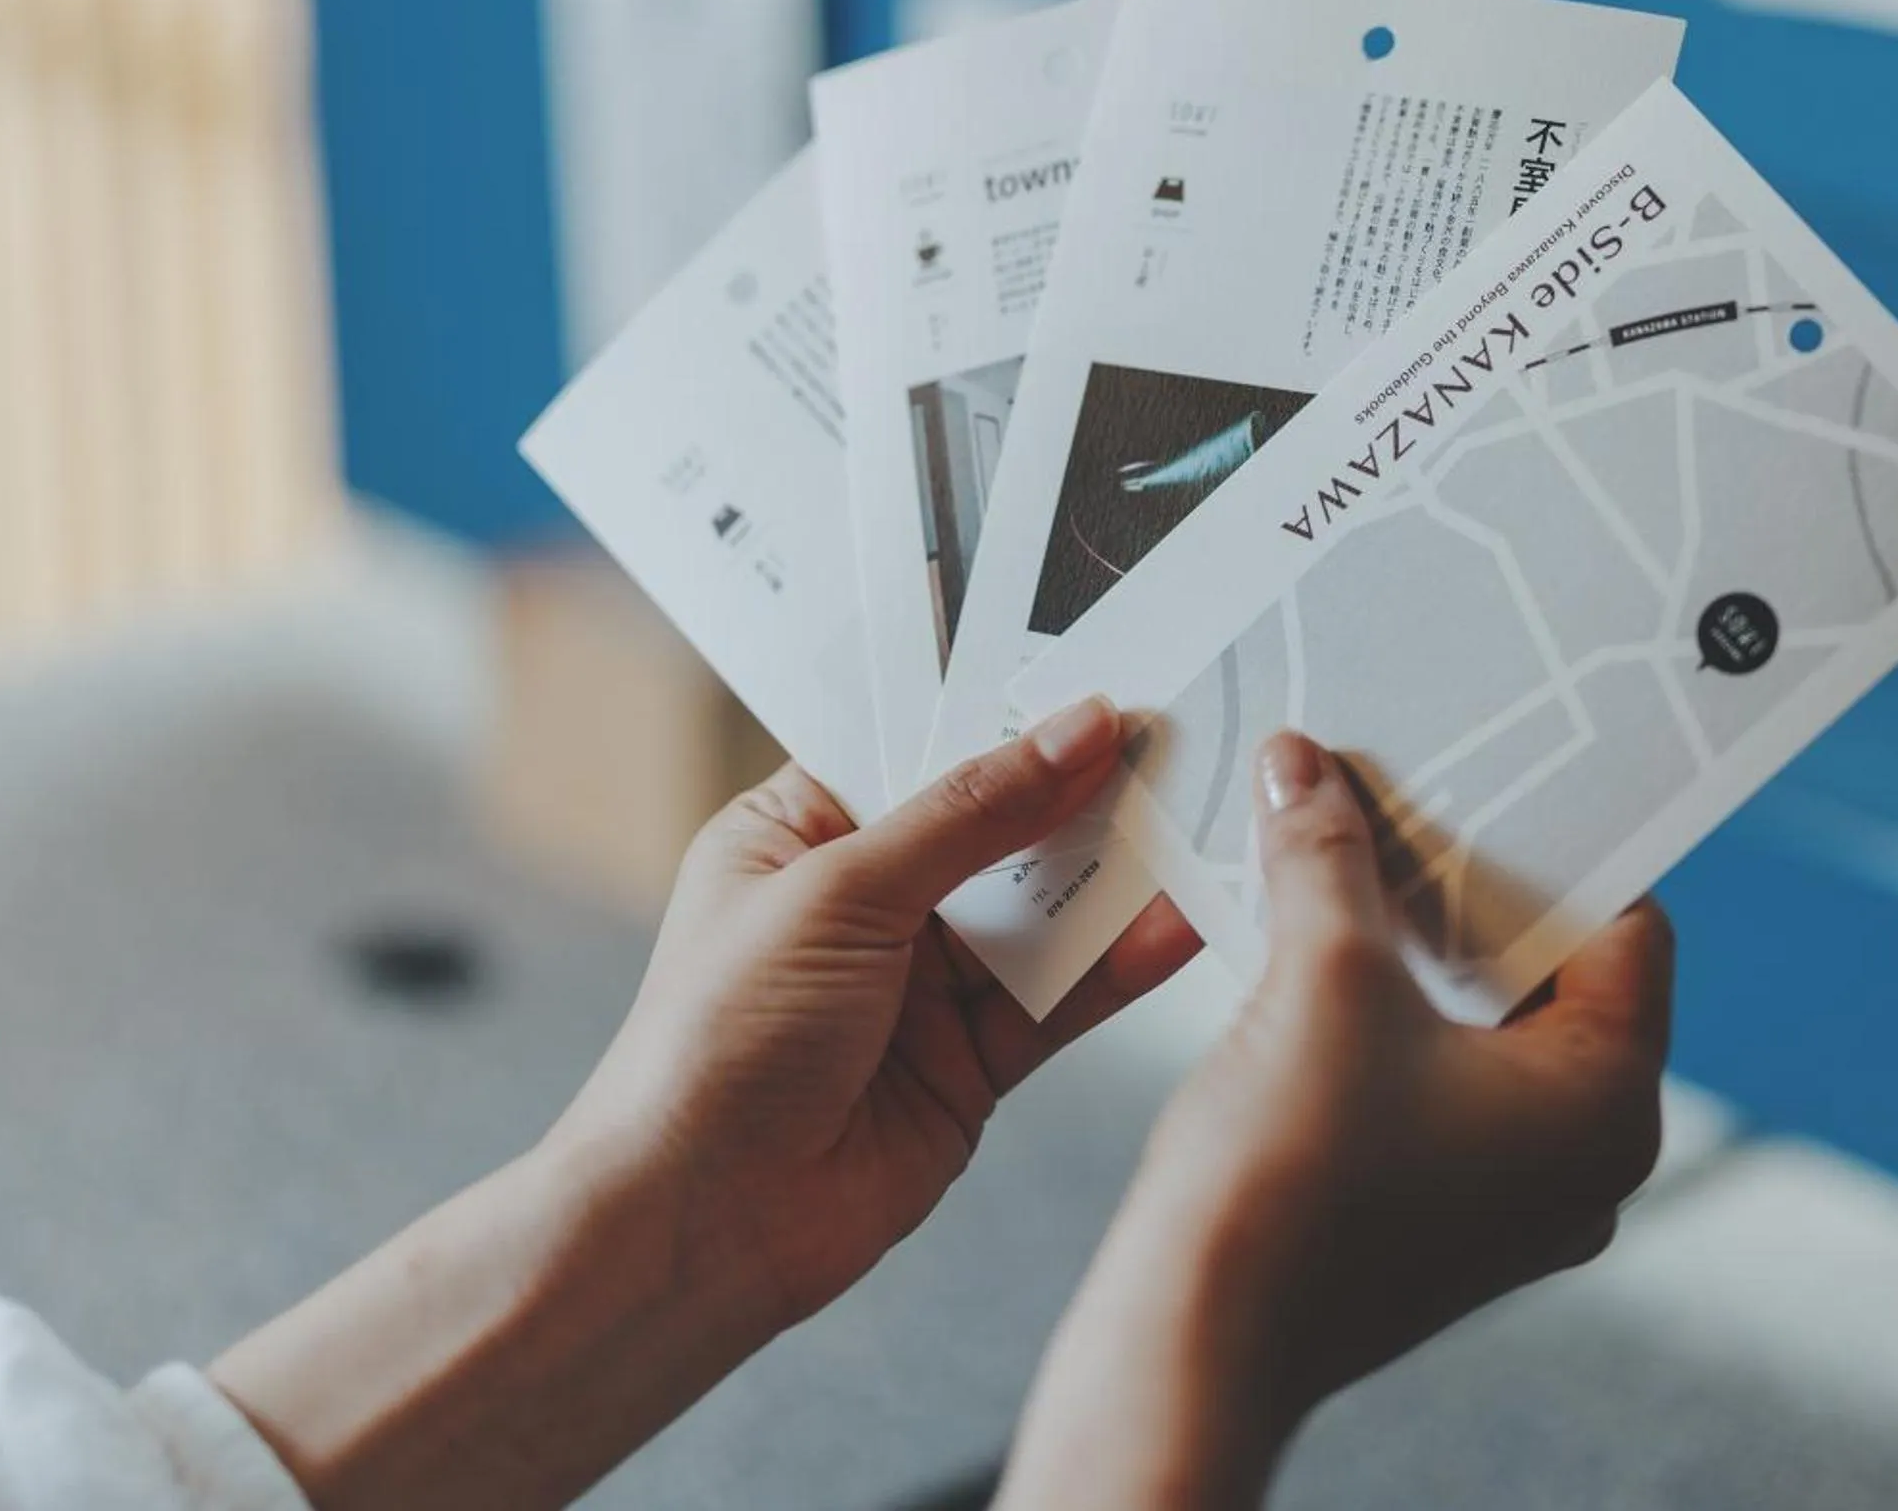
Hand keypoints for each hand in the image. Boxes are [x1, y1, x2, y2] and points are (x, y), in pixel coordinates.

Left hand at [550, 693, 1201, 1327]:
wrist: (700, 1226)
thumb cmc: (717, 1042)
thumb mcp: (840, 892)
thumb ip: (970, 814)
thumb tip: (1077, 730)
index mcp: (802, 831)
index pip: (920, 746)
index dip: (1005, 713)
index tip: (1099, 673)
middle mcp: (868, 899)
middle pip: (998, 823)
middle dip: (1080, 789)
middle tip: (1176, 736)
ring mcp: (925, 983)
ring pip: (1042, 909)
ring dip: (1113, 873)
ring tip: (1197, 819)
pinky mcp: (974, 1061)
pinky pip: (1062, 997)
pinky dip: (1120, 964)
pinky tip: (1177, 922)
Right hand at [1002, 731, 1672, 1509]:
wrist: (1196, 1343)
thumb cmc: (1288, 1180)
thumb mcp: (1320, 977)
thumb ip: (1326, 856)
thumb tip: (1306, 766)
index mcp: (1608, 1104)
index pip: (1626, 929)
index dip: (1553, 843)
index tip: (1488, 775)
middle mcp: (1586, 1160)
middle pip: (1556, 974)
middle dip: (1470, 887)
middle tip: (1406, 800)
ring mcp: (1516, 1199)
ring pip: (1493, 1028)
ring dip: (1420, 946)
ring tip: (1349, 861)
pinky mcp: (1446, 1218)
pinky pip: (1447, 1082)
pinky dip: (1396, 1013)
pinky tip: (1321, 952)